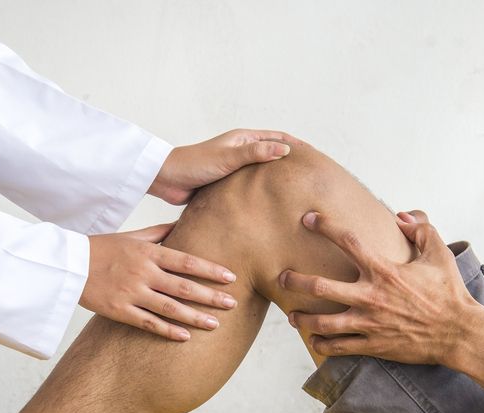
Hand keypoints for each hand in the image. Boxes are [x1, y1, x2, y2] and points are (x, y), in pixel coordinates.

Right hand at [80, 223, 237, 340]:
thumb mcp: (131, 236)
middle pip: (184, 286)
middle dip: (211, 296)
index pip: (186, 261)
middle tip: (233, 303)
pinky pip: (148, 323)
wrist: (67, 265)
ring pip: (170, 307)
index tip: (230, 277)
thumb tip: (182, 224)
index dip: (210, 270)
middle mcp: (143, 272)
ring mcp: (131, 293)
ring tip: (215, 324)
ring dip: (194, 317)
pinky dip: (167, 330)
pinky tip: (185, 337)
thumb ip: (158, 232)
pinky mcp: (119, 310)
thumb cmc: (101, 249)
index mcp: (148, 253)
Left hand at [148, 129, 297, 204]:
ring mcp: (234, 168)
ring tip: (296, 194)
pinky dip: (261, 192)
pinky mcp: (227, 184)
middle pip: (272, 154)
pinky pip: (249, 187)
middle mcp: (241, 151)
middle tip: (311, 178)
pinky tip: (270, 205)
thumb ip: (256, 153)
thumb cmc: (194, 164)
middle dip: (291, 163)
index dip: (297, 144)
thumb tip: (286, 149)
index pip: (278, 137)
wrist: (168, 179)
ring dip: (276, 180)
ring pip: (261, 173)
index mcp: (243, 139)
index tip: (315, 156)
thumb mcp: (229, 157)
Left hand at [279, 210, 481, 365]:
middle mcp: (371, 297)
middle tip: (281, 277)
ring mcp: (369, 324)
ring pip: (322, 323)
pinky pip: (338, 348)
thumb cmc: (449, 292)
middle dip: (294, 281)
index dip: (325, 226)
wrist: (459, 333)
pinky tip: (313, 340)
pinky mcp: (373, 345)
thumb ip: (421, 229)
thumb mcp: (440, 254)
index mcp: (384, 271)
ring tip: (292, 316)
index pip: (348, 241)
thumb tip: (402, 216)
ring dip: (302, 319)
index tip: (308, 218)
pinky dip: (322, 345)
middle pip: (320, 287)